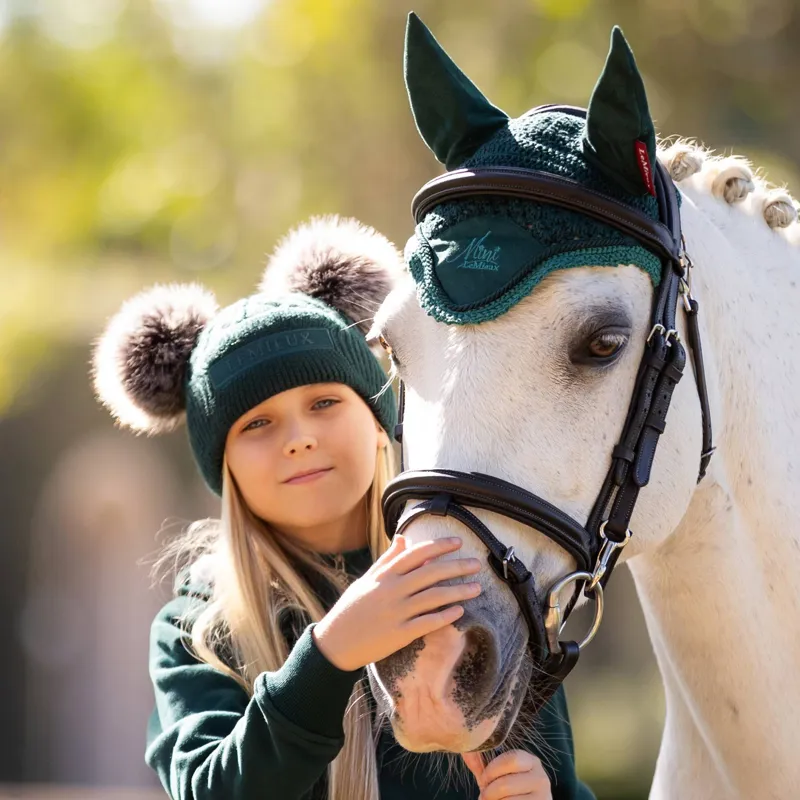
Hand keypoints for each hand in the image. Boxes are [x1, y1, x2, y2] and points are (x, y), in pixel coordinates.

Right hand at [312, 535, 481, 670]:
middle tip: (477, 564)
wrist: (335, 642)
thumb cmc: (352, 607)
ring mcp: (396, 612)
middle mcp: (392, 590)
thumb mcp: (367, 579)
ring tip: (477, 588)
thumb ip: (387, 559)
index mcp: (385, 574)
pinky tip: (460, 611)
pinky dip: (445, 616)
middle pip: (431, 573)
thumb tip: (402, 538)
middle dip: (457, 567)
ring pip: (434, 597)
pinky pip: (428, 623)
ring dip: (458, 591)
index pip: (417, 554)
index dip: (439, 546)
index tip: (458, 542)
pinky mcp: (399, 634)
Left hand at [462, 750, 551, 799]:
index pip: (511, 759)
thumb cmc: (509, 792)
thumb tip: (465, 748)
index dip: (492, 771)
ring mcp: (543, 796)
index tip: (484, 779)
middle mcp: (541, 778)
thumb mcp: (496, 777)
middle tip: (485, 796)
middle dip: (490, 792)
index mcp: (531, 762)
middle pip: (506, 784)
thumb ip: (481, 763)